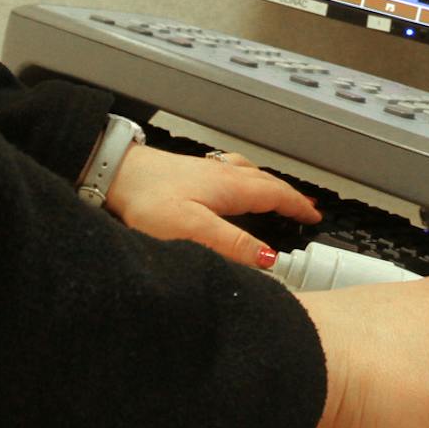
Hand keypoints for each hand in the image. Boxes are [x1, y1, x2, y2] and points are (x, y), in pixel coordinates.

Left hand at [102, 143, 319, 266]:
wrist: (114, 173)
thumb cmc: (147, 198)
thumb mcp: (192, 228)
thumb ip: (232, 244)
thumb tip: (269, 258)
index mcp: (230, 187)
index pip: (276, 195)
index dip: (297, 206)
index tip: (314, 216)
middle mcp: (223, 173)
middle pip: (267, 182)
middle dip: (289, 195)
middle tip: (305, 207)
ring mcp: (206, 169)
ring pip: (250, 174)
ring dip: (269, 185)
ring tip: (277, 194)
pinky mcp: (190, 171)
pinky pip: (231, 171)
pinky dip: (245, 177)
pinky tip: (233, 181)